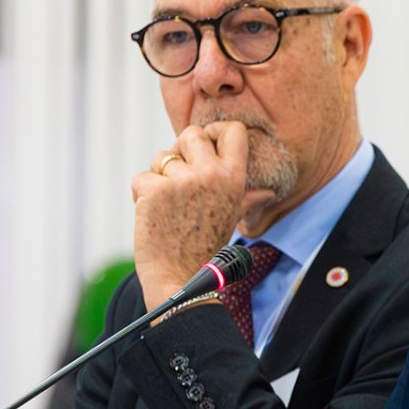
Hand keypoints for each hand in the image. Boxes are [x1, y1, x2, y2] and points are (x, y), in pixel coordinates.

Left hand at [131, 121, 274, 308]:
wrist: (180, 278)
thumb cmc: (205, 247)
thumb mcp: (232, 217)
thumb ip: (247, 199)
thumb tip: (268, 193)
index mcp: (235, 177)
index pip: (232, 129)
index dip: (214, 132)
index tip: (205, 147)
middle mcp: (211, 174)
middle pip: (191, 134)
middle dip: (180, 152)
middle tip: (180, 181)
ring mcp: (182, 181)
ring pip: (161, 157)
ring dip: (159, 178)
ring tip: (168, 206)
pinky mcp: (154, 190)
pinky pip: (141, 177)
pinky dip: (141, 194)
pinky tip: (153, 215)